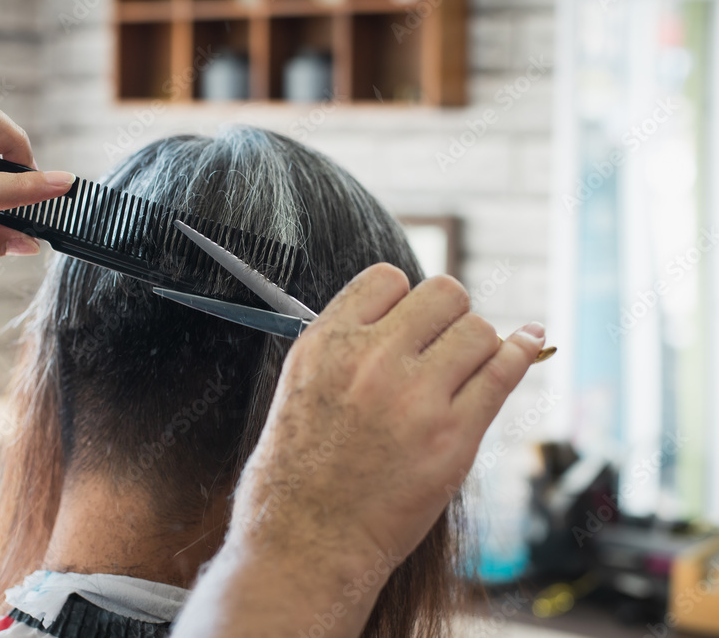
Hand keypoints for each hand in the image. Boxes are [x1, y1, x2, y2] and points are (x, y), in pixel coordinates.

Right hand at [172, 265, 543, 637]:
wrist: (305, 543)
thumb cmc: (293, 476)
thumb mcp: (297, 390)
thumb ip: (341, 349)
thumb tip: (393, 323)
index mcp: (325, 344)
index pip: (387, 279)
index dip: (404, 298)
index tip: (410, 321)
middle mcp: (370, 359)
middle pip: (442, 293)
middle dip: (448, 314)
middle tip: (443, 344)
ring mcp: (415, 396)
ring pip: (478, 329)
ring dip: (477, 343)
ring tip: (466, 369)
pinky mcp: (453, 436)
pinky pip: (504, 371)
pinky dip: (522, 351)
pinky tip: (530, 341)